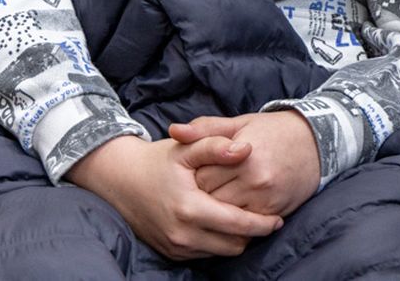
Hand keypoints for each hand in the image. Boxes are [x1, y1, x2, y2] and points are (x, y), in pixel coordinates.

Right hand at [65, 134, 283, 258]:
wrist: (121, 180)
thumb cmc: (158, 161)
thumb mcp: (186, 148)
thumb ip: (216, 146)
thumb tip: (246, 148)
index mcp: (189, 208)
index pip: (237, 225)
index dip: (262, 224)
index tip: (278, 219)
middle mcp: (182, 233)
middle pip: (233, 245)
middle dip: (252, 234)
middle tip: (266, 218)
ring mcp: (175, 246)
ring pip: (221, 252)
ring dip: (236, 239)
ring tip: (247, 219)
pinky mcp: (171, 252)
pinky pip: (205, 254)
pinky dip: (218, 242)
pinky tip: (224, 224)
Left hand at [170, 112, 321, 218]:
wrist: (318, 142)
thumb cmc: (274, 131)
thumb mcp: (240, 123)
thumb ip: (205, 128)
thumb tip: (174, 131)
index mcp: (243, 154)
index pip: (200, 175)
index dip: (193, 175)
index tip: (194, 171)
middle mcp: (254, 179)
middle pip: (209, 197)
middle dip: (201, 194)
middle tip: (202, 187)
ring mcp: (265, 198)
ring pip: (224, 214)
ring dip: (216, 209)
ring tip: (216, 197)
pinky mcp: (274, 212)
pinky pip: (244, 225)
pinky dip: (234, 219)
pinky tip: (233, 208)